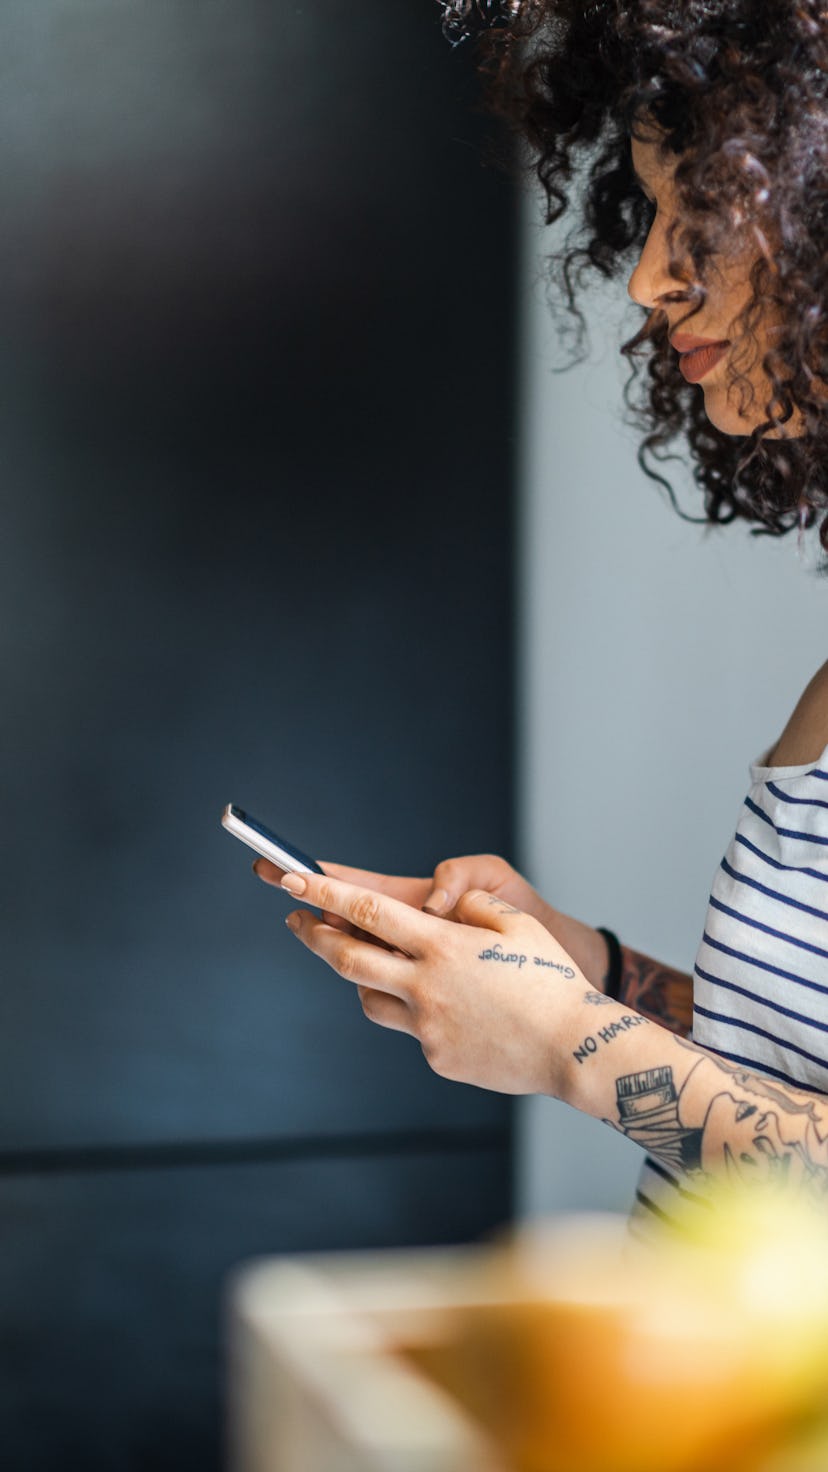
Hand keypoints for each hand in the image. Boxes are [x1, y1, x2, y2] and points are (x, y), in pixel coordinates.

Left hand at [275, 869, 589, 1095]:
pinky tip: (450, 1014)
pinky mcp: (437, 1057)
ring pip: (369, 1000)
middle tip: (297, 921)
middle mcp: (426, 985)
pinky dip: (418, 1016)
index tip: (294, 878)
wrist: (573, 1048)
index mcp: (442, 945)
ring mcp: (428, 1026)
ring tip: (370, 967)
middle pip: (348, 958)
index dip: (325, 892)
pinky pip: (412, 1031)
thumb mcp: (516, 924)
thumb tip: (441, 905)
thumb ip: (473, 907)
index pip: (368, 910)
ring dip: (362, 979)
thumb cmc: (552, 980)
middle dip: (314, 936)